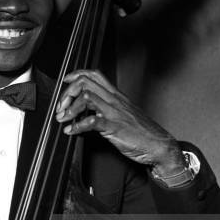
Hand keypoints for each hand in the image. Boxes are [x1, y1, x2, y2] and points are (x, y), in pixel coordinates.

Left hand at [55, 69, 184, 176]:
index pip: (94, 75)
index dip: (76, 75)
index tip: (65, 82)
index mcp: (116, 95)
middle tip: (61, 108)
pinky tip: (72, 131)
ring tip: (63, 119)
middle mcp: (114, 100)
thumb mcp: (123, 113)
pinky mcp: (114, 127)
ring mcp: (114, 113)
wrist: (159, 145)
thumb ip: (106, 108)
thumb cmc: (142, 131)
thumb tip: (86, 110)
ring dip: (70, 108)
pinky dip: (77, 126)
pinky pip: (91, 122)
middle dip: (67, 93)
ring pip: (86, 97)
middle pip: (85, 82)